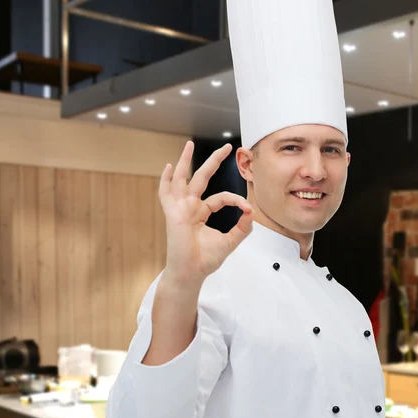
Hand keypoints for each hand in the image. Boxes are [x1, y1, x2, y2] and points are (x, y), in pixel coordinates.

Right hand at [159, 140, 252, 283]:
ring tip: (190, 144)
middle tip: (227, 147)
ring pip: (182, 179)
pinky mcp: (173, 214)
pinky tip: (168, 166)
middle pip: (202, 178)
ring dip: (185, 161)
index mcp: (201, 212)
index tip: (247, 208)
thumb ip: (242, 227)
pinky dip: (165, 180)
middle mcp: (190, 207)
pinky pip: (166, 194)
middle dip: (214, 161)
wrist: (191, 273)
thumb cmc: (205, 260)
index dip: (235, 200)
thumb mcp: (230, 241)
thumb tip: (252, 210)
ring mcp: (180, 208)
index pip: (220, 197)